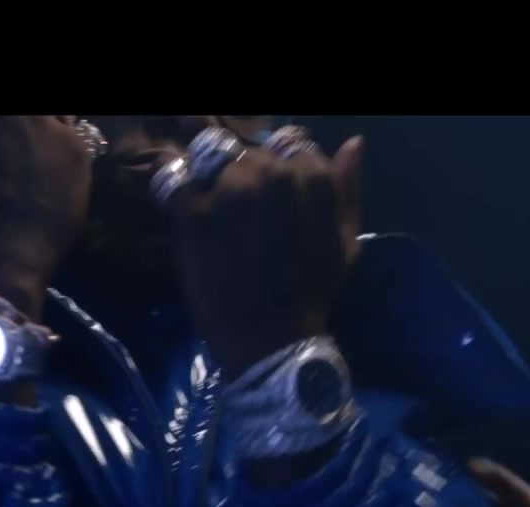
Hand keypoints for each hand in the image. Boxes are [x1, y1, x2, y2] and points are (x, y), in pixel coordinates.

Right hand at [0, 116, 92, 313]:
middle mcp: (0, 110)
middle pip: (9, 112)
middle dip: (8, 126)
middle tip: (10, 145)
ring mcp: (39, 122)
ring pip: (45, 112)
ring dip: (39, 125)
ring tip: (35, 148)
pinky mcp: (72, 144)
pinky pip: (73, 130)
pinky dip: (65, 141)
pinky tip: (59, 161)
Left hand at [160, 133, 364, 376]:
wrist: (269, 340)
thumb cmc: (312, 292)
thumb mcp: (345, 240)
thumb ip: (346, 188)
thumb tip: (353, 143)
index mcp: (310, 174)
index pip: (287, 143)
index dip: (276, 167)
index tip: (269, 195)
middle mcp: (269, 171)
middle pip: (246, 151)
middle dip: (243, 174)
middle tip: (239, 214)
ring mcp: (227, 188)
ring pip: (211, 159)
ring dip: (211, 181)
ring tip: (215, 217)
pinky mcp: (191, 209)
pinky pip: (176, 180)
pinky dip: (179, 195)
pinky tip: (189, 219)